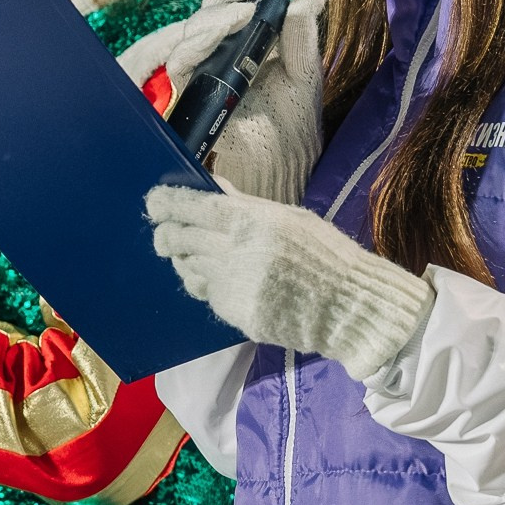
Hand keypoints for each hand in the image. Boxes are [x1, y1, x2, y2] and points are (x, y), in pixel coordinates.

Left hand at [145, 184, 432, 379]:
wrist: (351, 307)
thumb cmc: (326, 256)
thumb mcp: (290, 219)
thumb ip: (247, 206)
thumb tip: (213, 188)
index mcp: (251, 221)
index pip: (193, 207)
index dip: (167, 204)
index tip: (154, 202)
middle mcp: (235, 252)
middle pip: (179, 240)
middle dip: (166, 236)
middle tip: (165, 235)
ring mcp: (233, 287)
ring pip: (189, 270)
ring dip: (188, 262)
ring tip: (200, 258)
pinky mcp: (236, 315)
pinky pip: (210, 296)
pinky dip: (212, 287)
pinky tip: (228, 282)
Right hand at [161, 0, 325, 204]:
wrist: (283, 169)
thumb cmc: (291, 124)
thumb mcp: (304, 73)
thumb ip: (302, 36)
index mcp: (246, 38)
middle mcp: (220, 50)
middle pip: (211, 5)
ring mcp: (204, 71)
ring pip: (195, 29)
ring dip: (218, 12)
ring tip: (245, 4)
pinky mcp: (192, 95)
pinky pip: (184, 62)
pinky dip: (201, 42)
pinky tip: (224, 29)